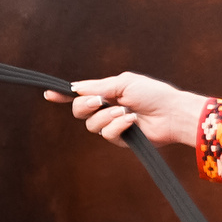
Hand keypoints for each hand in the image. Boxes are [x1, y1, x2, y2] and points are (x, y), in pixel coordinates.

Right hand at [46, 73, 208, 148]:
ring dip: (106, 116)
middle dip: (85, 105)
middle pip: (78, 111)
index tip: (49, 94)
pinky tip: (132, 120)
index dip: (62, 96)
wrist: (172, 112)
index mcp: (106, 92)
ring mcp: (112, 124)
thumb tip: (74, 88)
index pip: (79, 94)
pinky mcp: (121, 139)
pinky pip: (107, 134)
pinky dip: (118, 125)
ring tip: (125, 111)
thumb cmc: (152, 93)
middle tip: (98, 101)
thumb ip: (97, 86)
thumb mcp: (123, 83)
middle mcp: (106, 108)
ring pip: (91, 125)